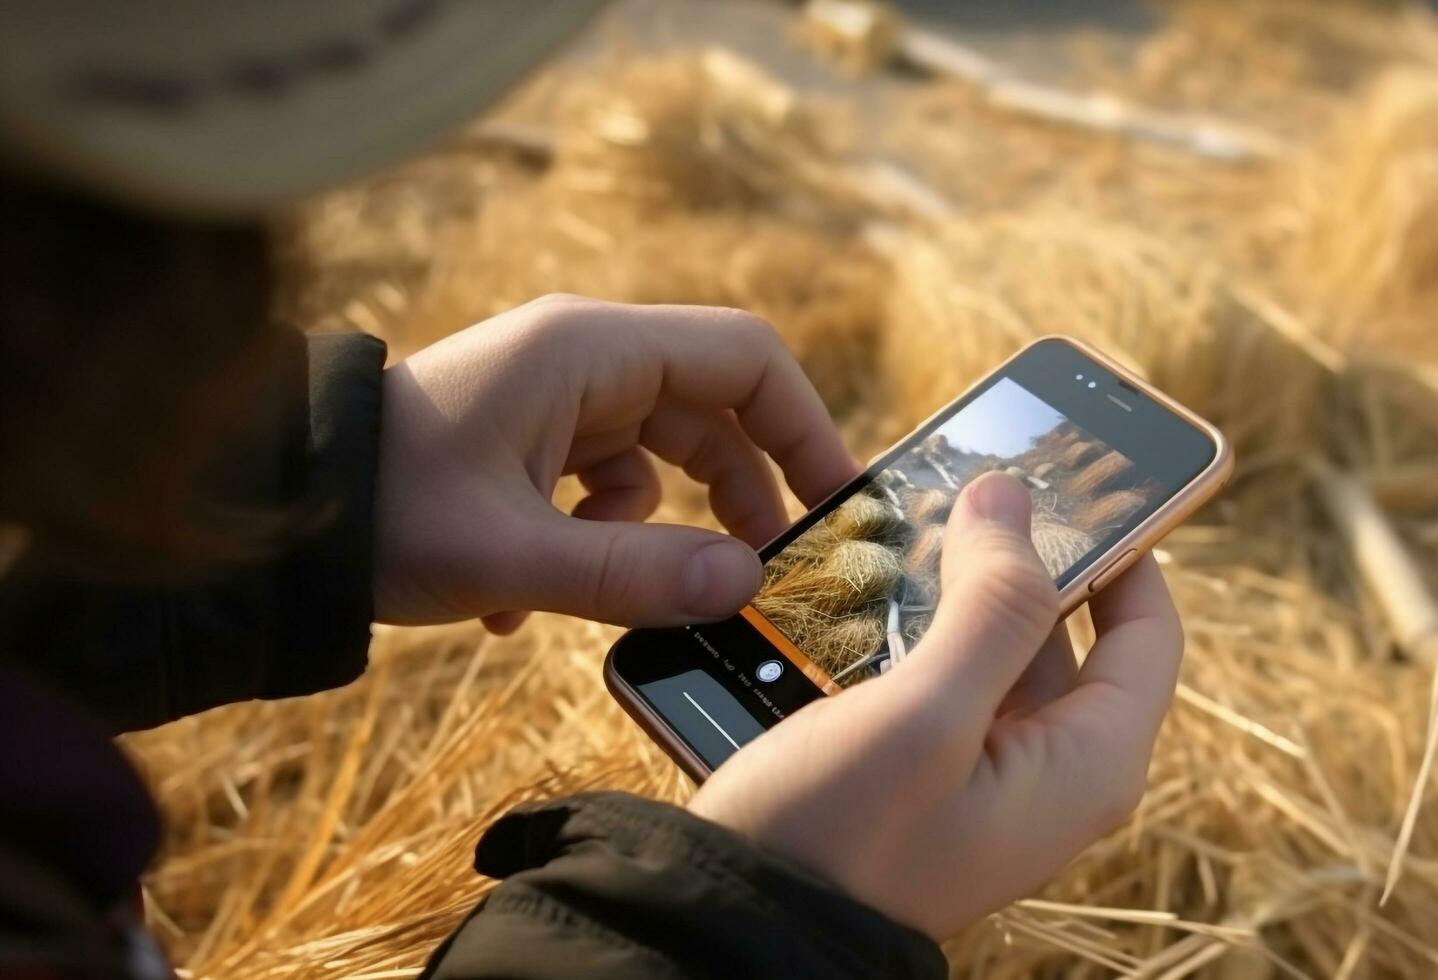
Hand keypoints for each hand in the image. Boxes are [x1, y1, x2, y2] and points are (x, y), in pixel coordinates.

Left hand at [373, 295, 857, 631]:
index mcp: (587, 349)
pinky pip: (601, 482)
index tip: (835, 503)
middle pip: (711, 409)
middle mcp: (579, 359)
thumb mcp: (510, 553)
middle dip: (744, 491)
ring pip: (659, 451)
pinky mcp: (524, 438)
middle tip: (768, 569)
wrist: (267, 512)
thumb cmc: (378, 511)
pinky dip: (592, 538)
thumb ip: (633, 571)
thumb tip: (744, 587)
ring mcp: (552, 397)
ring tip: (645, 592)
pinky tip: (523, 602)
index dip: (804, 427)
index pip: (744, 359)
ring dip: (663, 526)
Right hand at [690, 473, 1183, 938]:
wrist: (742, 930)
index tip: (1075, 477)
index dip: (1127, 546)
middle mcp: (1050, 769)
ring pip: (997, 648)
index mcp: (1086, 762)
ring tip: (910, 522)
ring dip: (960, 587)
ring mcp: (988, 774)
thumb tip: (1016, 500)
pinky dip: (917, 626)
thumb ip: (992, 606)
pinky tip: (870, 586)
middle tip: (968, 485)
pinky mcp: (929, 772)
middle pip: (1069, 632)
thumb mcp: (927, 714)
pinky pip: (944, 678)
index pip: (1148, 630)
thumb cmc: (840, 839)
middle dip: (1023, 557)